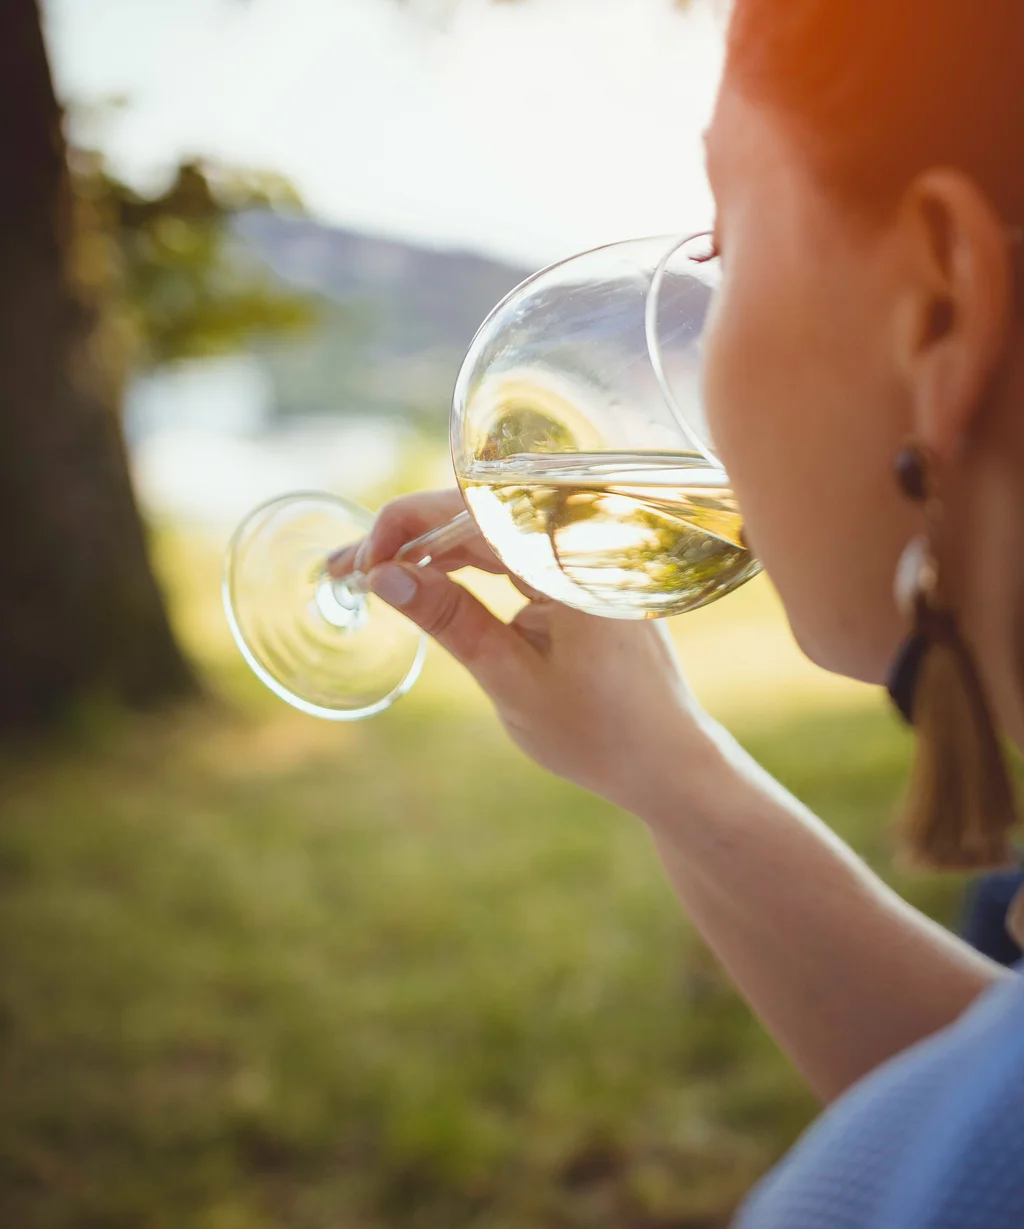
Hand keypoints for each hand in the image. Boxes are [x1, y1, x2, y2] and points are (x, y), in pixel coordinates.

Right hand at [330, 489, 714, 812]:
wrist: (667, 762)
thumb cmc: (600, 732)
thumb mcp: (511, 679)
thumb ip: (450, 621)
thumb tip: (383, 576)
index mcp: (573, 557)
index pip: (474, 509)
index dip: (406, 525)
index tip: (361, 564)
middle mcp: (583, 541)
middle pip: (477, 512)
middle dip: (405, 537)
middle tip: (342, 570)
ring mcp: (581, 555)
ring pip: (489, 530)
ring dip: (428, 549)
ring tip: (367, 574)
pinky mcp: (577, 574)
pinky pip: (511, 551)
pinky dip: (463, 564)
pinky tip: (422, 578)